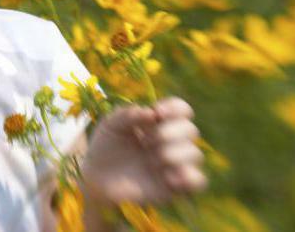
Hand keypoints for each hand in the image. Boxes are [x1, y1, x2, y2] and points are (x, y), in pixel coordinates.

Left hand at [80, 97, 206, 205]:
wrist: (96, 178)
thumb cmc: (105, 147)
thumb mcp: (110, 124)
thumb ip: (127, 114)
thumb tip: (151, 113)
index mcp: (159, 123)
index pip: (182, 110)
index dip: (176, 108)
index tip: (157, 112)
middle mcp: (171, 142)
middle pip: (191, 130)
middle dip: (168, 133)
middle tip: (145, 142)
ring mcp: (174, 164)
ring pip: (196, 154)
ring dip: (173, 154)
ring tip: (151, 161)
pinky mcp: (174, 187)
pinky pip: (199, 181)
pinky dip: (188, 177)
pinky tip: (167, 177)